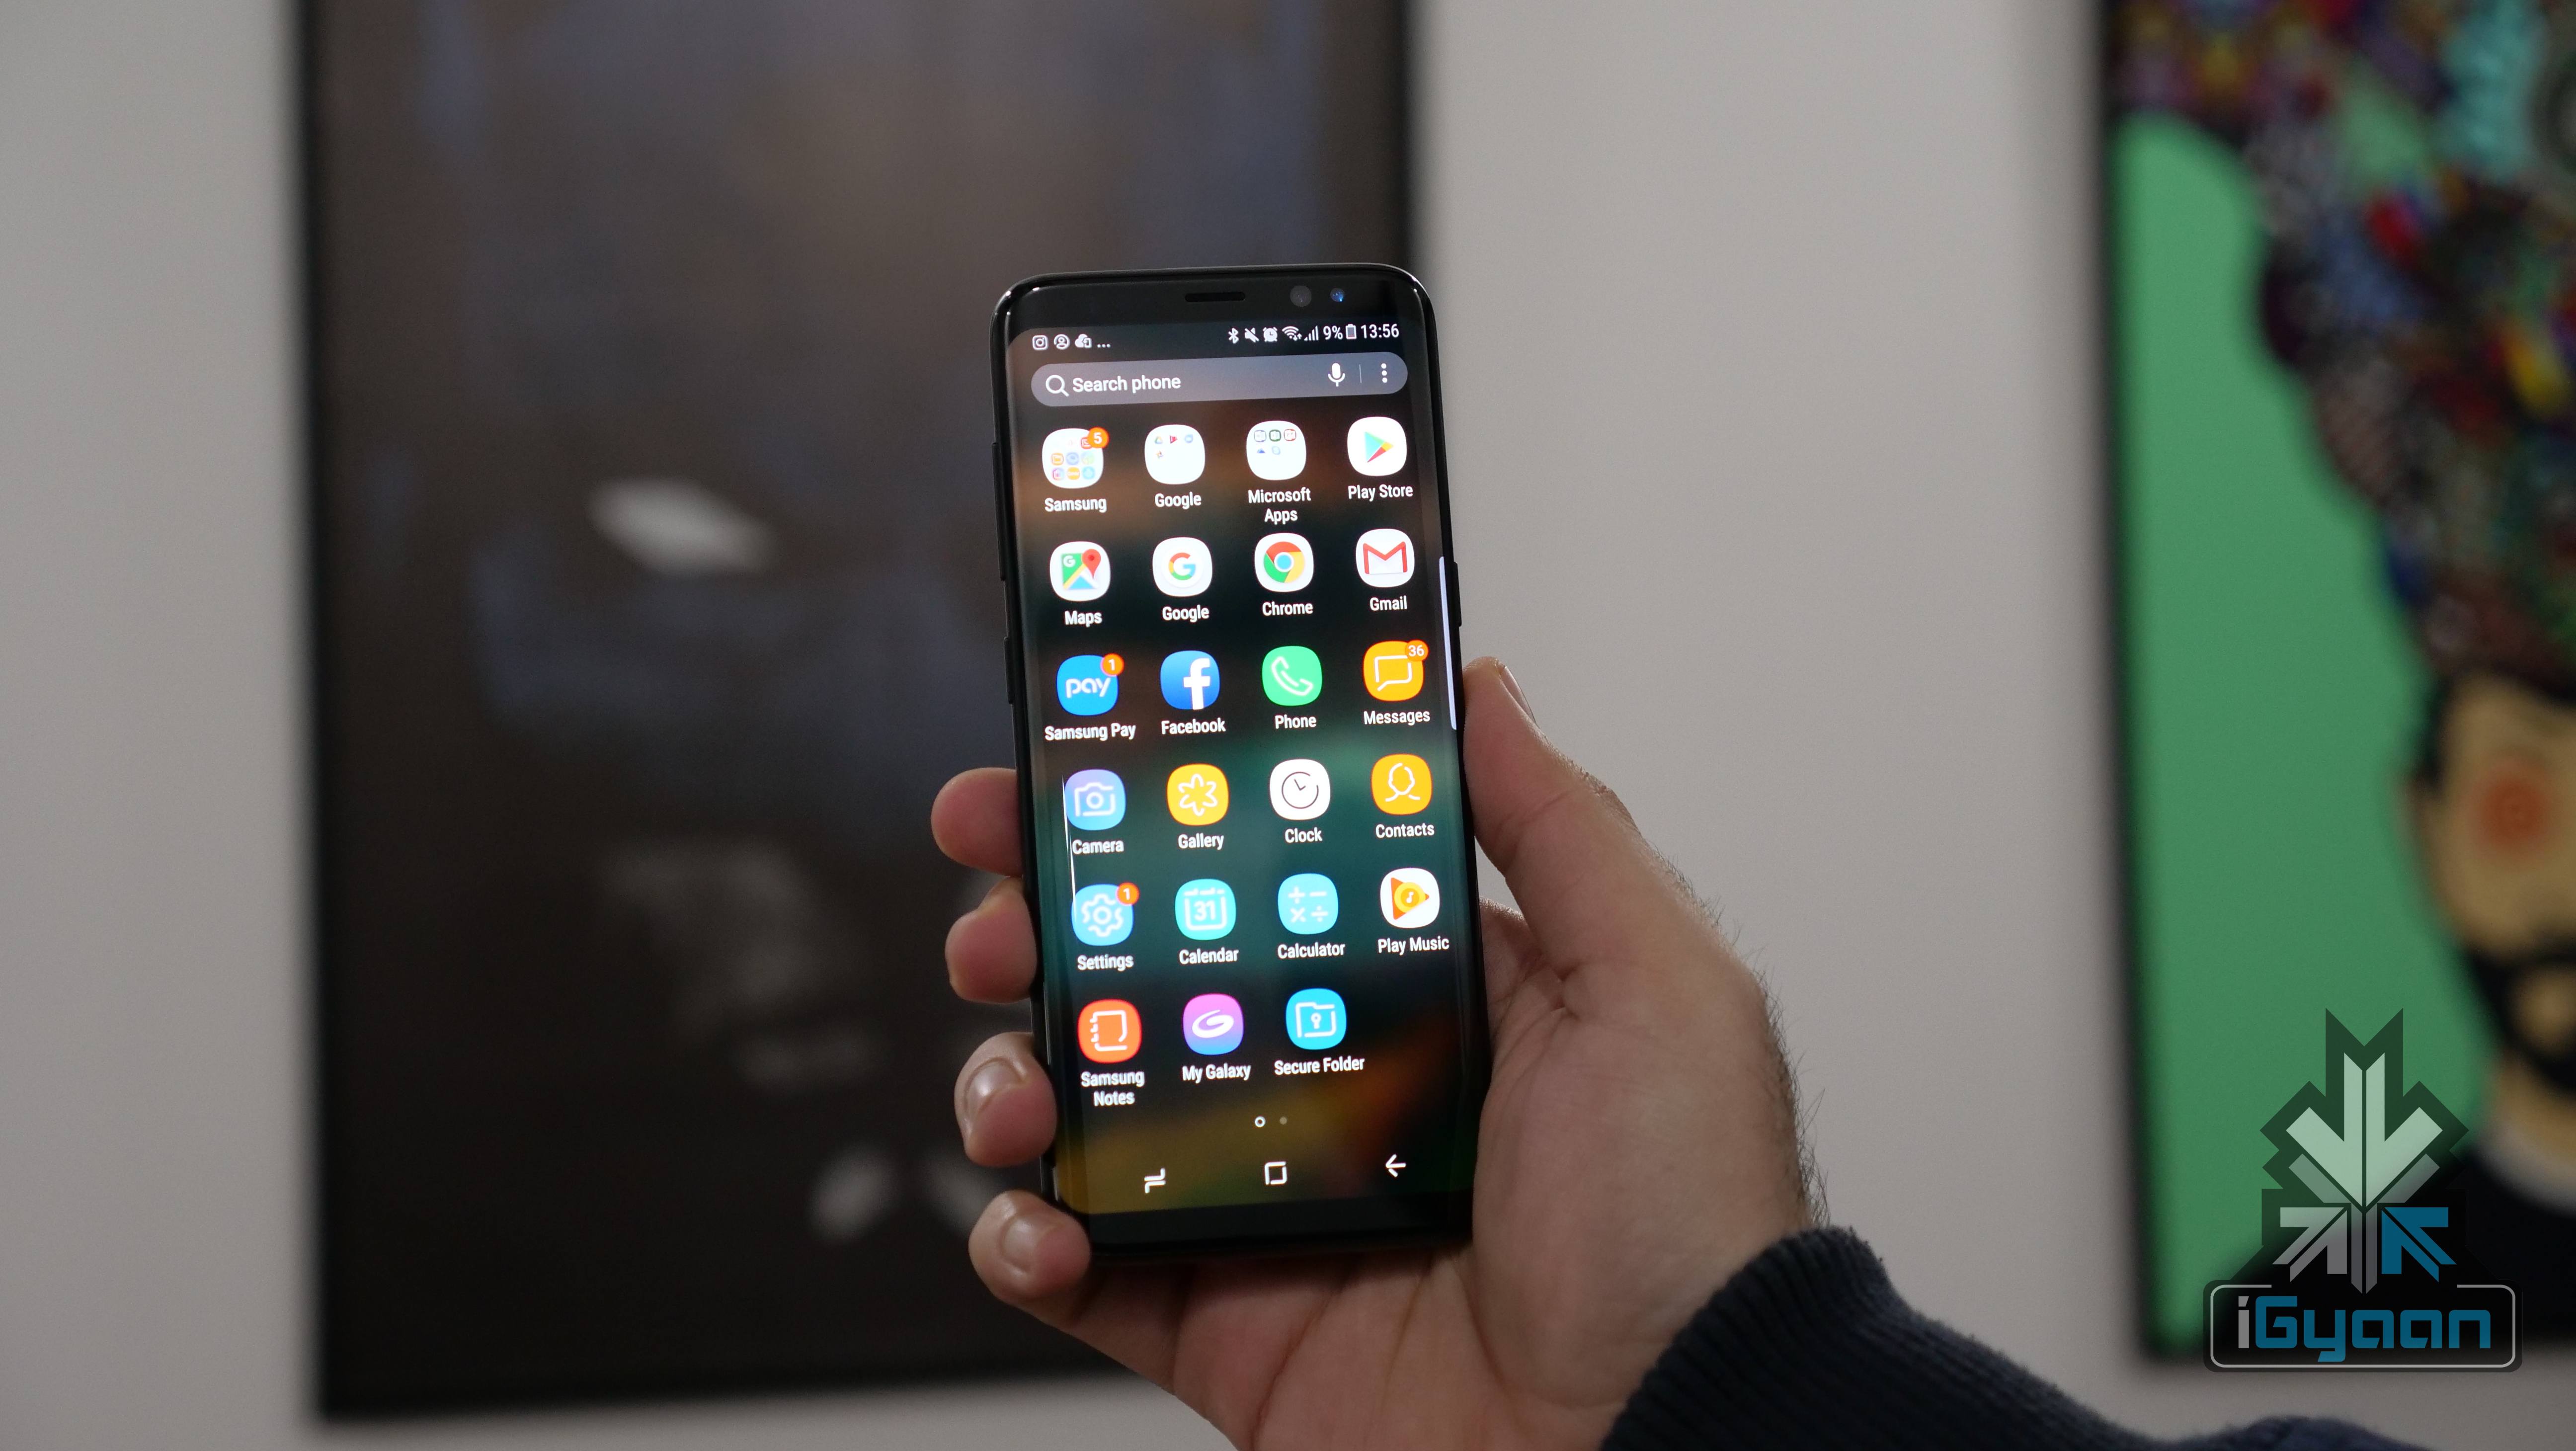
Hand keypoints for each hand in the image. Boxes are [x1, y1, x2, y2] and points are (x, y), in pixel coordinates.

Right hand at [931, 658, 1810, 1449]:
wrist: (1667, 1444)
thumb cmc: (1688, 1227)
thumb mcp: (1655, 987)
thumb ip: (1557, 829)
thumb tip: (1483, 690)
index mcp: (1424, 998)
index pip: (1261, 875)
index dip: (1161, 815)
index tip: (1076, 761)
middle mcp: (1334, 1091)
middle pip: (1145, 980)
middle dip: (1045, 924)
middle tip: (999, 906)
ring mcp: (1269, 1207)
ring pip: (1091, 1113)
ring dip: (1016, 1074)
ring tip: (1019, 1079)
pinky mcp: (1224, 1323)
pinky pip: (1087, 1270)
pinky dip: (1027, 1241)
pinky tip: (1039, 1219)